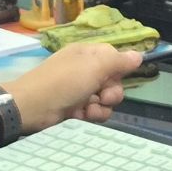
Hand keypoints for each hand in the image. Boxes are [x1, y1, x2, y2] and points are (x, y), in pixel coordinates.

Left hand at [2, 43, 141, 131]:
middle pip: (113, 81)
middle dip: (111, 92)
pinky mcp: (75, 108)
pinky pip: (94, 112)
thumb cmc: (63, 81)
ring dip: (102, 107)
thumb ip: (118, 61)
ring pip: (106, 100)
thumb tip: (139, 55)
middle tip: (102, 96)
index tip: (118, 76)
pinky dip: (91, 115)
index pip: (114, 58)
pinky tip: (82, 116)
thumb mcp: (94, 67)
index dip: (119, 69)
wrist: (32, 107)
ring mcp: (79, 90)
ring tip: (89, 110)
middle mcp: (85, 70)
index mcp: (88, 54)